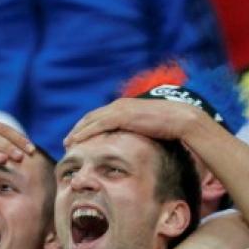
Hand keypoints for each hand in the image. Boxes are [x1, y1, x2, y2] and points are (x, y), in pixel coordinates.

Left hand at [64, 98, 201, 147]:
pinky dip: (85, 133)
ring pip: (91, 120)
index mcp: (126, 106)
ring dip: (78, 131)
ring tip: (67, 143)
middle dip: (78, 128)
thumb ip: (138, 132)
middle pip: (92, 117)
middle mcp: (120, 104)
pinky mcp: (123, 116)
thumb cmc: (170, 127)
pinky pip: (98, 125)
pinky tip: (77, 141)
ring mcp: (120, 109)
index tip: (78, 137)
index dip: (88, 126)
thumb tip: (135, 144)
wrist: (180, 119)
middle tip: (67, 141)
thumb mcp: (149, 128)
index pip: (101, 116)